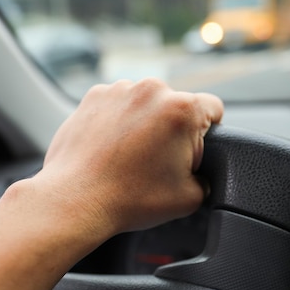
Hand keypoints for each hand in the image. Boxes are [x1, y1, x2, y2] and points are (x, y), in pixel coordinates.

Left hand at [24, 78, 223, 236]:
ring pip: (148, 103)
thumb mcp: (190, 198)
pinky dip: (119, 120)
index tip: (195, 149)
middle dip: (174, 128)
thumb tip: (202, 174)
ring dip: (146, 122)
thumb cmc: (130, 199)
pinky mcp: (95, 95)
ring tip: (131, 156)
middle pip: (178, 105)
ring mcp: (121, 89)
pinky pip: (120, 103)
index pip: (214, 108)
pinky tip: (112, 148)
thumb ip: (208, 178)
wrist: (75, 200)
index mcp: (183, 110)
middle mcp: (153, 90)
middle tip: (159, 161)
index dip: (210, 131)